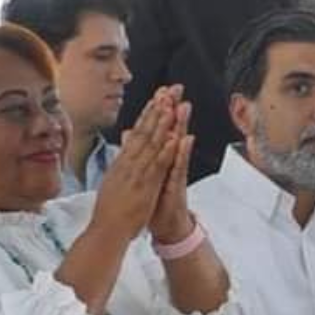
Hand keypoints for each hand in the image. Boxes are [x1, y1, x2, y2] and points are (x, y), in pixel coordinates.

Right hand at [90, 86, 179, 240]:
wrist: (106, 230)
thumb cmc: (110, 210)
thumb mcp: (113, 180)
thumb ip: (120, 162)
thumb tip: (123, 147)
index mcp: (123, 162)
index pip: (137, 132)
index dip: (148, 112)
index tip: (158, 96)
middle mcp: (129, 163)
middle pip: (144, 131)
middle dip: (157, 108)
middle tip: (168, 89)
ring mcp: (137, 173)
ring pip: (151, 144)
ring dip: (161, 124)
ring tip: (171, 105)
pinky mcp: (145, 186)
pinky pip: (157, 166)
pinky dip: (166, 151)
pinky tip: (174, 138)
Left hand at [149, 89, 195, 243]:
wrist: (167, 226)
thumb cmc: (155, 201)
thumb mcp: (144, 174)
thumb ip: (139, 151)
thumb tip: (130, 134)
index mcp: (157, 158)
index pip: (158, 129)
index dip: (159, 109)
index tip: (160, 89)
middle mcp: (168, 162)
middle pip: (170, 130)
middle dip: (173, 109)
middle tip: (176, 88)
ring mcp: (174, 172)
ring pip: (177, 146)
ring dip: (181, 125)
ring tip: (184, 106)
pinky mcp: (177, 186)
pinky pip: (179, 168)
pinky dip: (181, 154)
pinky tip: (185, 140)